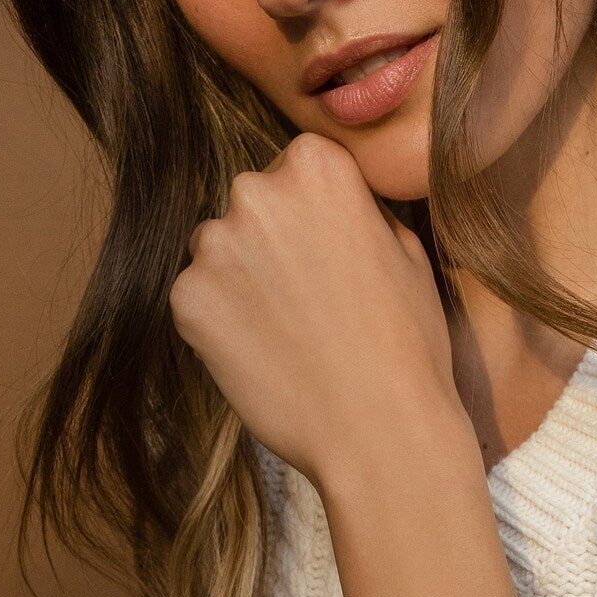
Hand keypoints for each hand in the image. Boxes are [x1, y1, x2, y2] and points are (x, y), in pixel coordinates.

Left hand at [169, 132, 463, 487]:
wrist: (379, 431)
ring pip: (219, 252)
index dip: (314, 216)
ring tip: (289, 335)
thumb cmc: (409, 347)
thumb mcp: (408, 252)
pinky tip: (266, 357)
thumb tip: (335, 208)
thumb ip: (360, 211)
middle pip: (250, 205)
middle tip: (309, 301)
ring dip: (242, 282)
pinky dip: (222, 325)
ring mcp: (214, 247)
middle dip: (271, 242)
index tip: (330, 256)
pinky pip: (199, 301)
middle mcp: (255, 191)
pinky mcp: (187, 301)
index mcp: (318, 166)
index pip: (296, 168)